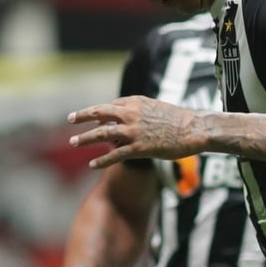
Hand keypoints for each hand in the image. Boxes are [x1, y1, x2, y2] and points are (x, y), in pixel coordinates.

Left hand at [68, 97, 207, 169]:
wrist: (194, 129)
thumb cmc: (180, 120)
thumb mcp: (158, 109)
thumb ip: (142, 112)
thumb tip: (132, 120)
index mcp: (135, 101)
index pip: (110, 105)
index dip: (100, 113)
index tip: (92, 118)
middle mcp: (130, 113)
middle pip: (99, 113)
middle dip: (82, 116)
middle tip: (70, 120)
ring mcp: (133, 131)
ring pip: (101, 134)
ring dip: (85, 138)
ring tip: (73, 142)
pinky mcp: (139, 147)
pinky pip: (115, 155)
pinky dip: (102, 161)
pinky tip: (92, 165)